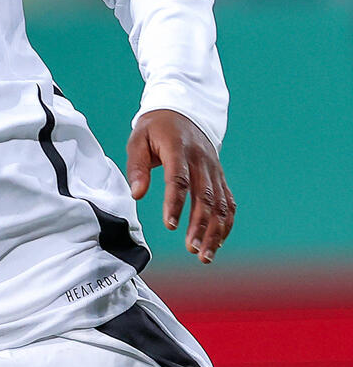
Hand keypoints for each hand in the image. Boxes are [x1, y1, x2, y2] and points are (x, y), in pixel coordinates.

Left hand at [126, 110, 235, 263]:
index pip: (179, 179)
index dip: (175, 203)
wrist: (184, 111)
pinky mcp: (219, 176)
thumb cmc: (156, 128)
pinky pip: (228, 202)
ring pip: (221, 203)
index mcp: (178, 149)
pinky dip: (226, 223)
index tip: (170, 226)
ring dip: (215, 231)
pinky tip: (217, 242)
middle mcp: (201, 160)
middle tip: (191, 249)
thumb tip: (137, 194)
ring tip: (204, 255)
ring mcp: (214, 169)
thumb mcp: (138, 139)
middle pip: (205, 196)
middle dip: (200, 225)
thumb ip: (137, 166)